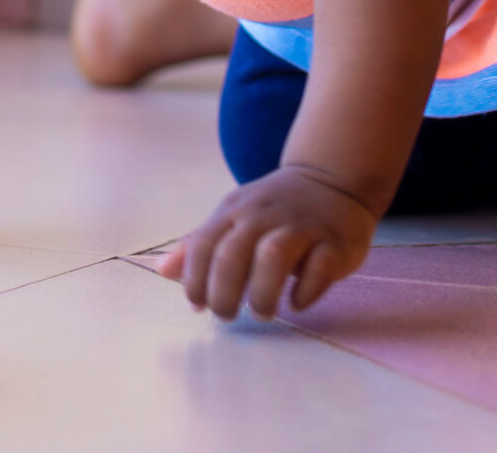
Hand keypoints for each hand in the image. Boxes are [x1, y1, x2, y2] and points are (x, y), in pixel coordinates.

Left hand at [155, 163, 376, 319]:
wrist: (333, 179)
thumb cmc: (274, 209)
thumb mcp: (233, 217)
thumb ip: (200, 245)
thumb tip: (162, 270)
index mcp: (236, 210)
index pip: (204, 245)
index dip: (195, 280)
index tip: (198, 306)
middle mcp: (265, 215)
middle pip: (232, 254)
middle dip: (223, 294)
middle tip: (227, 317)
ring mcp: (302, 227)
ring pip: (273, 256)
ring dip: (261, 292)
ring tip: (261, 311)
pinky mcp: (334, 243)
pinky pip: (318, 268)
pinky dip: (305, 291)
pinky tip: (298, 301)